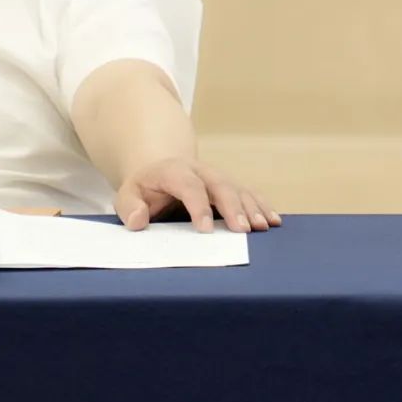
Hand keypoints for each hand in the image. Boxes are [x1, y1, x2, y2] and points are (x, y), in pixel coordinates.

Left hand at [115, 157, 281, 233]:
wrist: (158, 173)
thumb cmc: (144, 190)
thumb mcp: (127, 196)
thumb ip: (129, 207)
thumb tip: (138, 221)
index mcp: (172, 171)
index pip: (188, 185)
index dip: (197, 205)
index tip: (205, 230)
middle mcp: (199, 171)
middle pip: (219, 184)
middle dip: (232, 207)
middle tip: (243, 230)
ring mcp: (217, 178)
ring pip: (238, 188)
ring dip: (252, 207)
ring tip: (263, 227)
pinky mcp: (229, 187)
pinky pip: (249, 194)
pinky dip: (262, 206)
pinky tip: (274, 220)